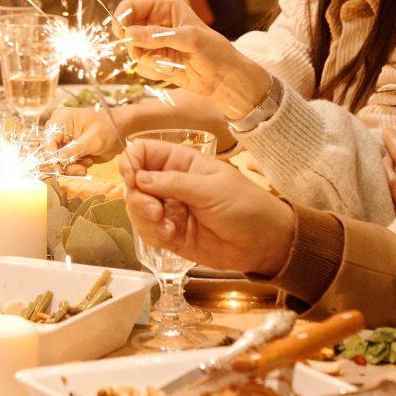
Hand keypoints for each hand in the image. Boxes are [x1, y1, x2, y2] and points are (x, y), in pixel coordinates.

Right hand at [47, 101, 128, 166]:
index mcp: (62, 119)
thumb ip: (75, 149)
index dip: (50, 155)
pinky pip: (64, 163)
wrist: (119, 131)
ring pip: (55, 160)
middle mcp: (59, 129)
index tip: (58, 167)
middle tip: (78, 169)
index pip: (47, 139)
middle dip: (62, 164)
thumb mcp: (93, 139)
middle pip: (48, 151)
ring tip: (86, 165)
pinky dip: (74, 167)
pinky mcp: (68, 150)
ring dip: (70, 167)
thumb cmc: (109, 128)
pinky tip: (87, 162)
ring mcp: (63, 140)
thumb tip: (58, 158)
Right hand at [112, 0, 267, 119]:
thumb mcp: (187, 39)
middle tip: (144, 53)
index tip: (122, 34)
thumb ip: (157, 36)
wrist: (223, 77)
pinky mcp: (155, 59)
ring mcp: (154, 42)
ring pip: (132, 50)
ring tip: (168, 63)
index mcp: (163, 6)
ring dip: (148, 60)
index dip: (122, 19)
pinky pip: (141, 66)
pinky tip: (172, 70)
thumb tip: (128, 34)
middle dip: (135, 44)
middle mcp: (155, 22)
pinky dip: (154, 70)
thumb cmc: (213, 50)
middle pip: (126, 29)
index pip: (130, 6)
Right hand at [118, 134, 296, 275]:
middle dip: (138, 198)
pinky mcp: (170, 234)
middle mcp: (170, 184)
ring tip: (167, 228)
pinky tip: (171, 236)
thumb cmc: (246, 206)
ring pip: (136, 209)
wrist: (264, 244)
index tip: (133, 179)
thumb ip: (174, 182)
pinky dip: (152, 234)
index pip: (143, 152)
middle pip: (133, 183)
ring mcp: (169, 209)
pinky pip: (146, 231)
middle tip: (156, 212)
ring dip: (145, 219)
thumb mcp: (211, 189)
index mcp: (181, 162)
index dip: (132, 163)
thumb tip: (138, 177)